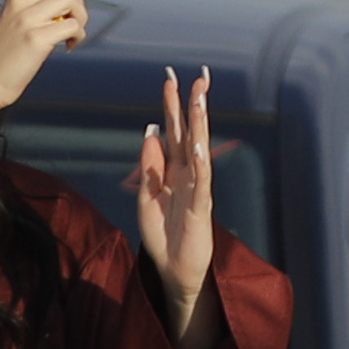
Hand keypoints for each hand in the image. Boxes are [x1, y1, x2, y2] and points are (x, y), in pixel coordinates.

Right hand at [0, 0, 88, 115]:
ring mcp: (27, 18)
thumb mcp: (17, 15)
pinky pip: (72, 25)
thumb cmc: (8, 51)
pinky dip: (78, 36)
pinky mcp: (35, 39)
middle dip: (79, 0)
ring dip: (81, 18)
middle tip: (71, 20)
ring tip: (70, 34)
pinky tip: (67, 46)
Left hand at [130, 67, 219, 321]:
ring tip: (200, 101)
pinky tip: (200, 148)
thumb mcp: (147, 196)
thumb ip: (149, 165)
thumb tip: (150, 130)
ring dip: (200, 127)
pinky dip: (201, 166)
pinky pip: (201, 185)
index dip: (172, 105)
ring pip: (199, 151)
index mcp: (174, 170)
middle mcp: (188, 174)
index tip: (170, 78)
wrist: (173, 270)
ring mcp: (196, 190)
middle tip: (197, 78)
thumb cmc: (162, 234)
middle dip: (192, 106)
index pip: (174, 131)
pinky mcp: (200, 210)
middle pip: (191, 133)